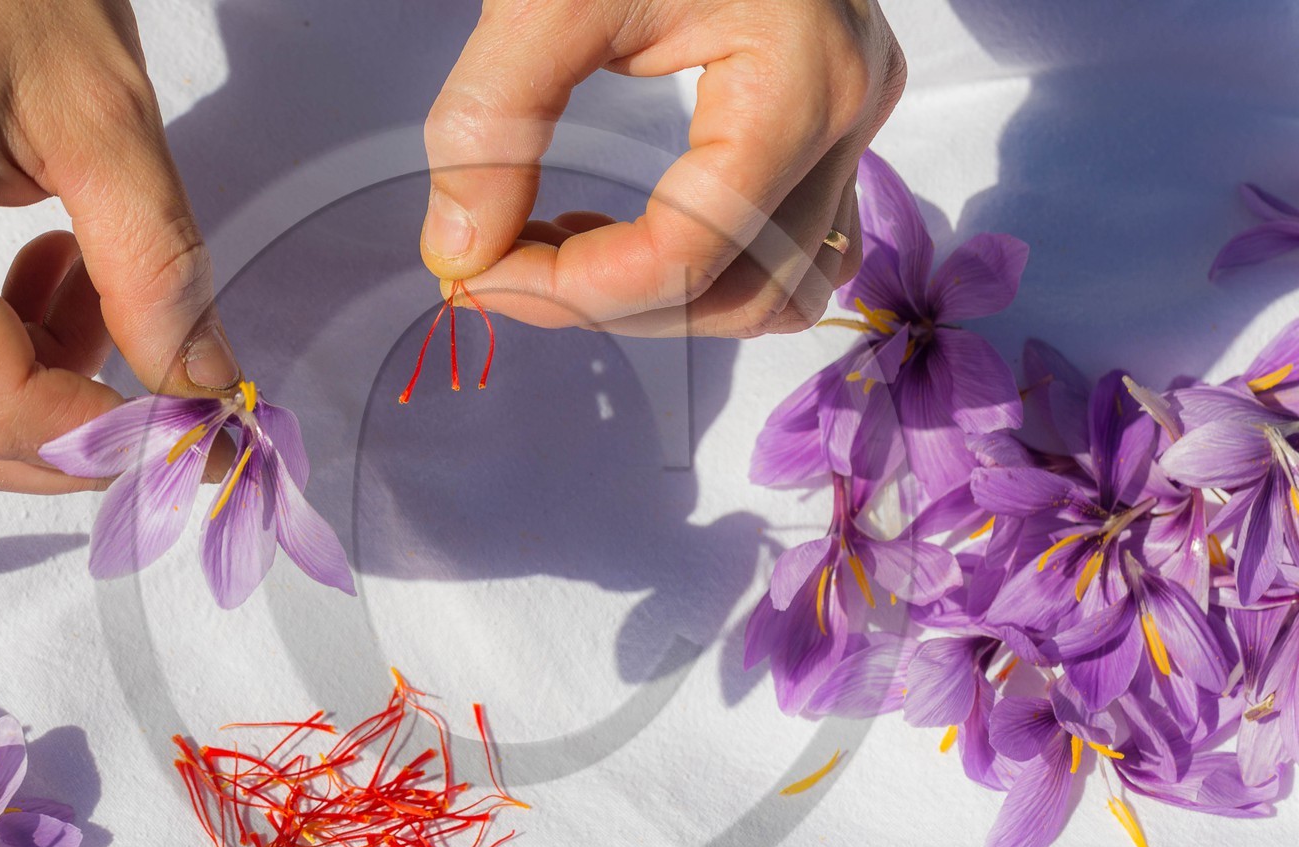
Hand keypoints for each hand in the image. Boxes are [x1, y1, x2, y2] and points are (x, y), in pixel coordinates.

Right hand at [0, 0, 239, 491]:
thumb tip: (202, 385)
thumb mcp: (105, 117)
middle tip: (167, 385)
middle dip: (73, 438)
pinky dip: (1, 340)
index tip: (195, 425)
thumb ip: (159, 269)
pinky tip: (56, 266)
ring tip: (106, 287)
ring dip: (39, 383)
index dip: (107, 440)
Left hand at [421, 0, 905, 337]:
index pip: (694, 250)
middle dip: (612, 306)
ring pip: (780, 290)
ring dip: (664, 302)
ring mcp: (855, 121)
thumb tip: (456, 255)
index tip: (478, 275)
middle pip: (744, 293)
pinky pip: (784, 250)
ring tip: (564, 250)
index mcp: (801, 76)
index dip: (575, 292)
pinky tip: (611, 229)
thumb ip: (490, 124)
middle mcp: (851, 113)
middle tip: (504, 269)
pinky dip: (697, 270)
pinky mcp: (831, 123)